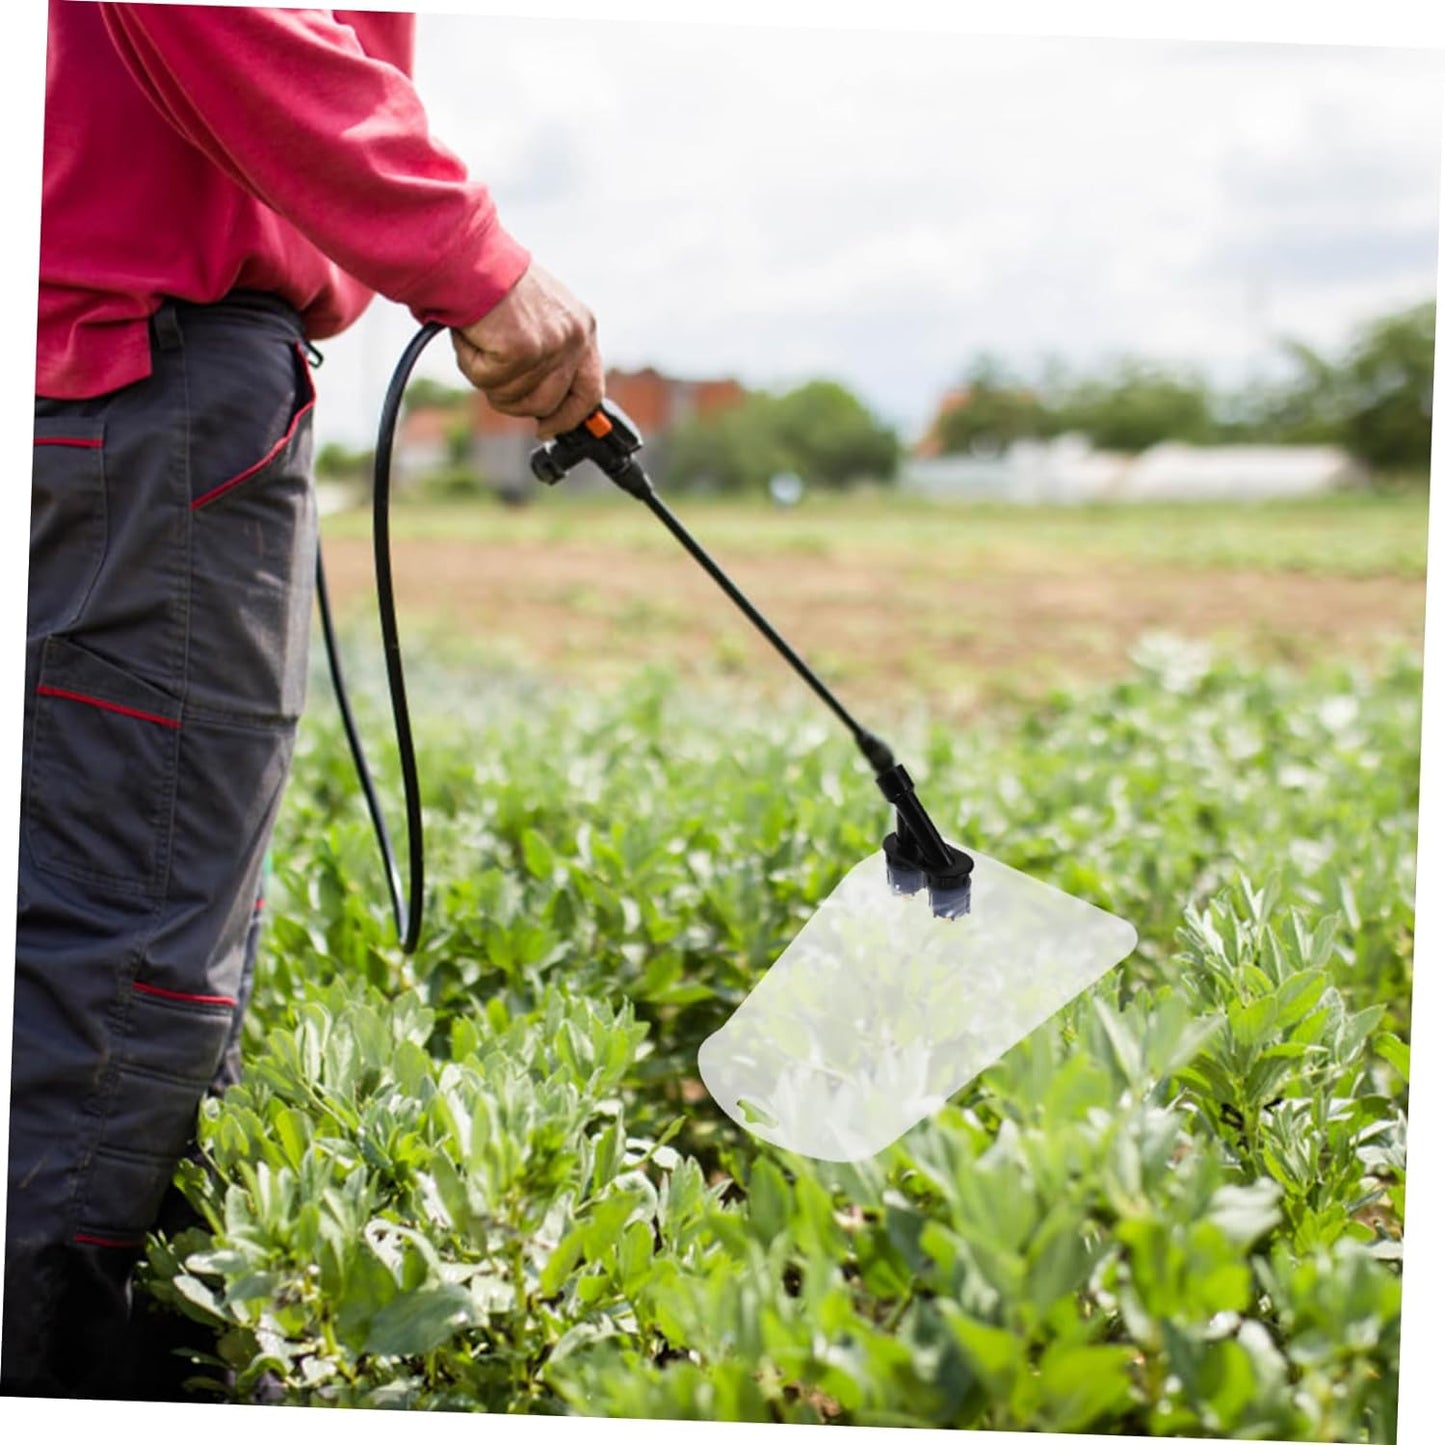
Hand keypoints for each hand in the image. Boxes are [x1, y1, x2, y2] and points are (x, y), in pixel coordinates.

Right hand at [450, 263, 602, 437]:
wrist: (468, 255)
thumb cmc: (493, 287)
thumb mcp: (537, 320)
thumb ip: (548, 359)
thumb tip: (545, 410)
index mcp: (582, 329)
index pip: (590, 392)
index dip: (567, 418)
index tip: (546, 429)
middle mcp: (573, 337)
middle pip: (547, 404)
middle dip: (514, 400)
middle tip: (493, 377)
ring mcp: (550, 345)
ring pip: (516, 398)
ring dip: (489, 380)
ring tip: (482, 342)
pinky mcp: (522, 349)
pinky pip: (489, 382)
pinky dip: (471, 363)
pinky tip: (472, 334)